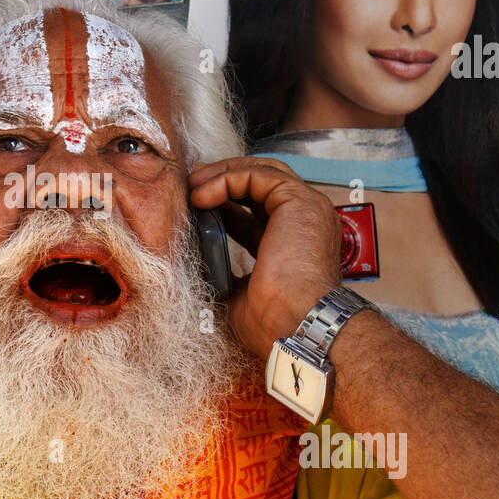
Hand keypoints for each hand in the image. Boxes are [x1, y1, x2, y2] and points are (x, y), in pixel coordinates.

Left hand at [189, 157, 341, 357]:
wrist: (297, 326)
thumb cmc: (276, 322)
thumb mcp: (240, 294)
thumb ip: (227, 274)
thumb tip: (201, 265)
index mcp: (295, 242)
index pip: (258, 210)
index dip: (225, 204)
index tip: (196, 207)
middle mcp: (305, 221)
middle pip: (263, 182)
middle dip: (224, 179)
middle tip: (192, 187)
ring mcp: (306, 208)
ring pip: (261, 171)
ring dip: (222, 174)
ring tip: (192, 186)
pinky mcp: (299, 200)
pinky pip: (257, 175)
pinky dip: (226, 179)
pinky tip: (202, 195)